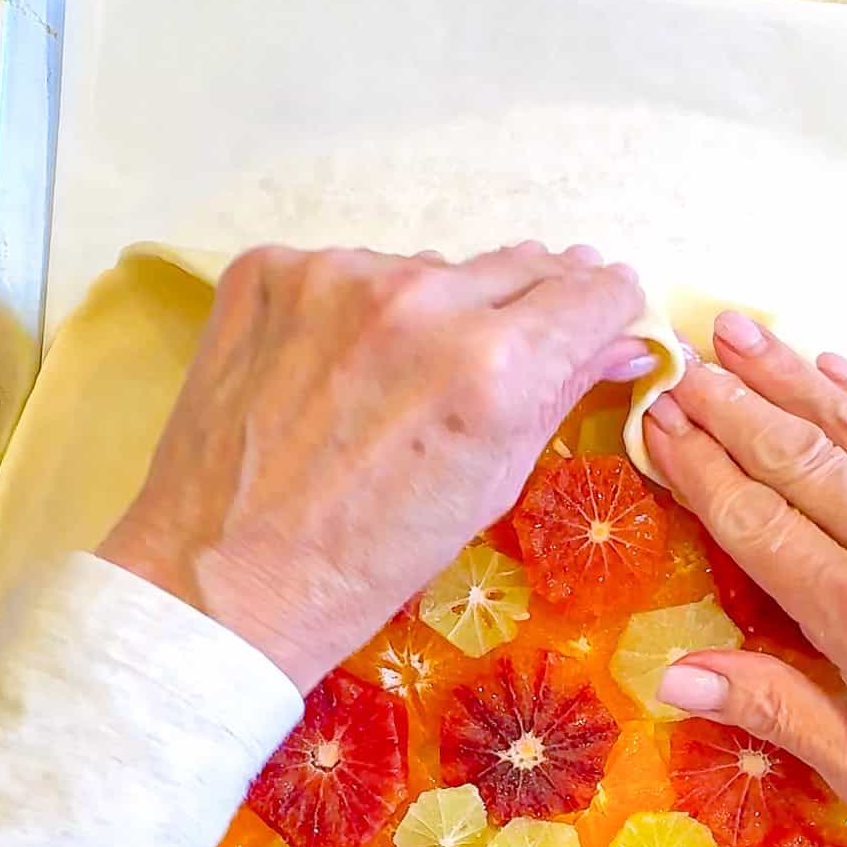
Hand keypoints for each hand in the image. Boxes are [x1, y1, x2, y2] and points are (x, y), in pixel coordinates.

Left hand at [100, 242, 648, 691]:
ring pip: (428, 272)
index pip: (589, 291)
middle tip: (498, 364)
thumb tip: (620, 340)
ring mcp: (336, 276)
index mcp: (493, 367)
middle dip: (527, 309)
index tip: (598, 322)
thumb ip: (559, 395)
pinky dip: (354, 313)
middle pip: (518, 266)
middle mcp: (421, 302)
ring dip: (434, 312)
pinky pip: (347, 273)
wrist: (225, 580)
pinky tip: (333, 375)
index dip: (604, 311)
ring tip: (396, 387)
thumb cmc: (368, 562)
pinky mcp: (268, 270)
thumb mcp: (488, 487)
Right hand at [646, 312, 846, 846]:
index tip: (659, 428)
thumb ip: (779, 713)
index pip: (759, 523)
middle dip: (733, 403)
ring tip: (742, 336)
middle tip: (680, 366)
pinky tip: (844, 369)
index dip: (701, 467)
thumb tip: (680, 678)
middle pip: (801, 456)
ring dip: (796, 374)